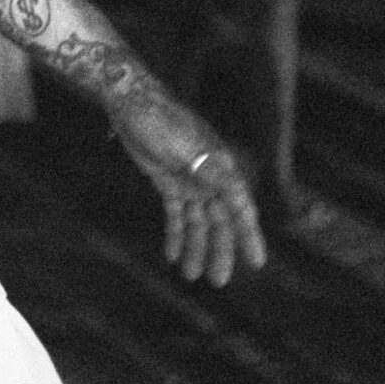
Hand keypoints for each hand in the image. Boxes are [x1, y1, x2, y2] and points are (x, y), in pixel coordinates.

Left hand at [108, 89, 267, 284]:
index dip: (248, 237)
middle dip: (219, 251)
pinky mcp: (169, 183)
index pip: (240, 209)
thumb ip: (205, 169)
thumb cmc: (158, 118)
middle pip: (220, 222)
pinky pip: (177, 215)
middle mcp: (210, 178)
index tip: (255, 263)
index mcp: (221, 168)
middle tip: (217, 282)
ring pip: (198, 222)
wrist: (128, 101)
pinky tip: (172, 255)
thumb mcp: (181, 144)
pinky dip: (176, 234)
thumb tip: (232, 189)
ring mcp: (190, 182)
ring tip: (191, 275)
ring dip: (196, 248)